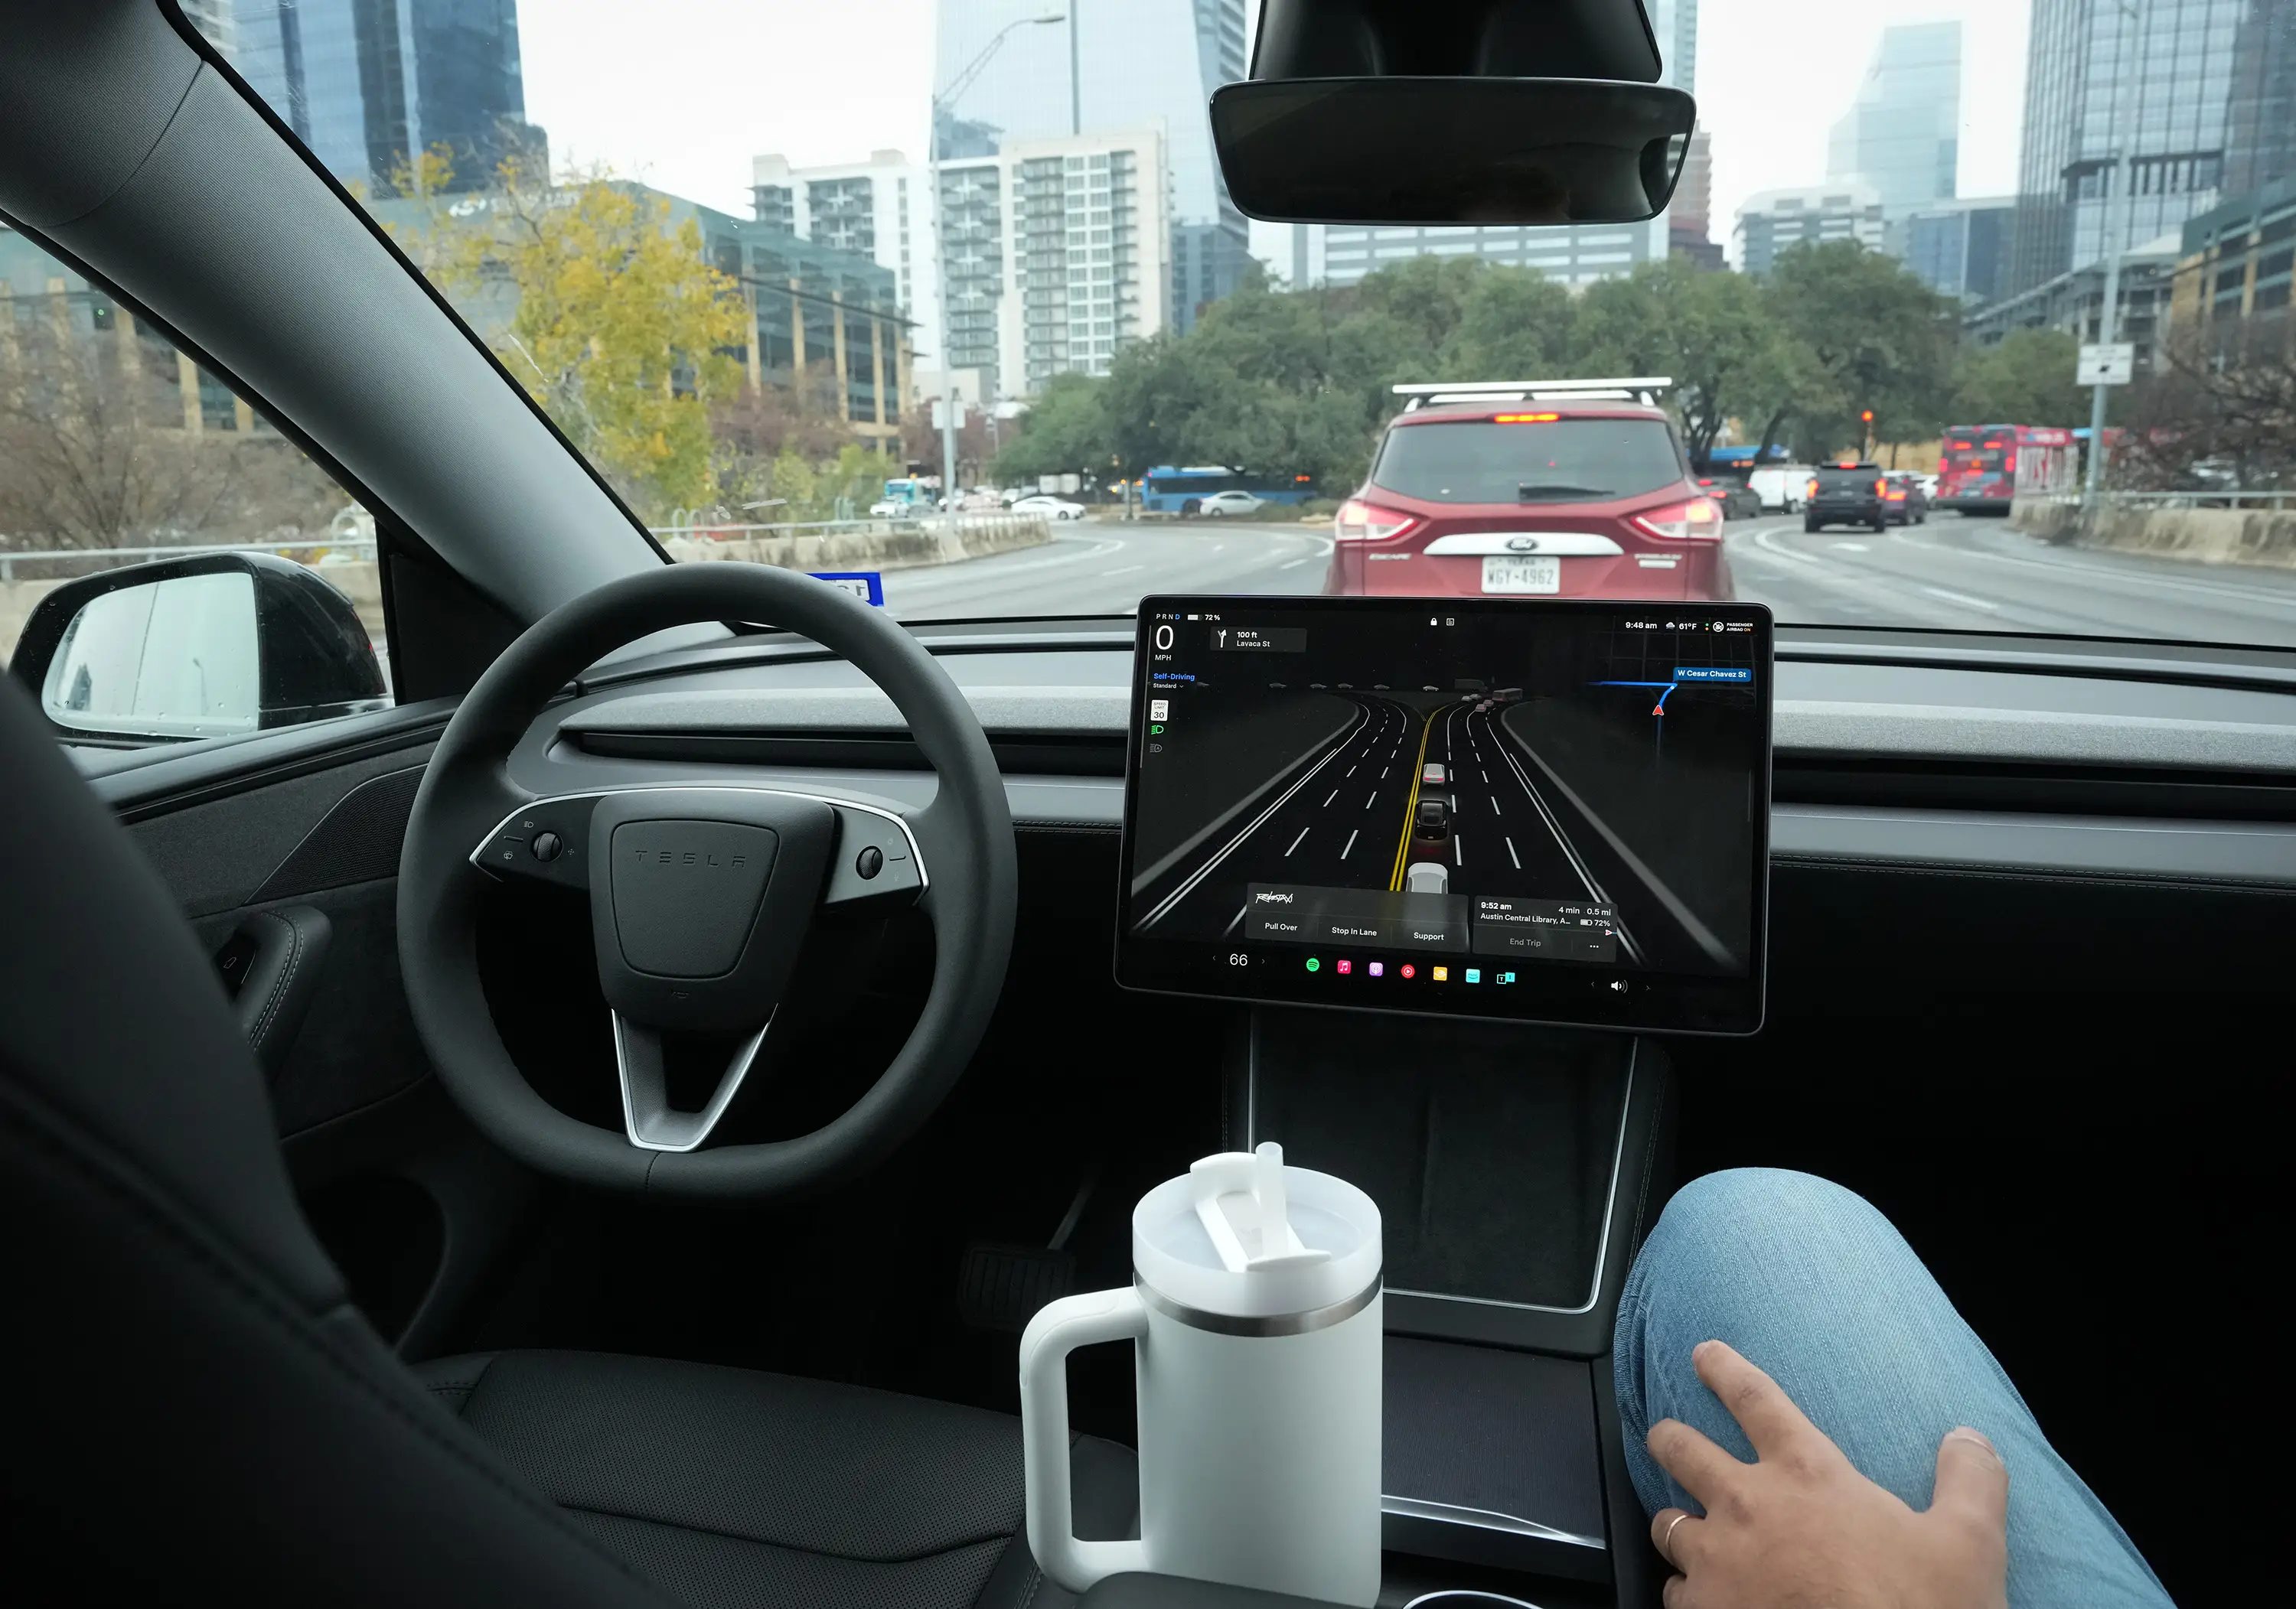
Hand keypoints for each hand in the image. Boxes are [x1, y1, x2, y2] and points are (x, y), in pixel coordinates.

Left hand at [1646, 1339, 2007, 1608]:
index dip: (1725, 1369)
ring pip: (1667, 1523)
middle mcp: (1748, 1505)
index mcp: (1808, 1475)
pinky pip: (1674, 1592)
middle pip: (1681, 1448)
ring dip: (1677, 1523)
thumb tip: (1970, 1440)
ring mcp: (1717, 1560)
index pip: (1755, 1398)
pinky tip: (1700, 1597)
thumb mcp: (1968, 1543)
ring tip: (1684, 1528)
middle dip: (1669, 1438)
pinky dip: (1686, 1592)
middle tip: (1666, 1435)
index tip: (1703, 1353)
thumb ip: (1968, 1483)